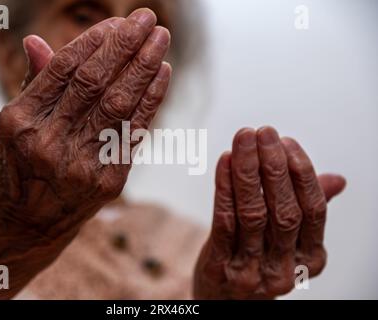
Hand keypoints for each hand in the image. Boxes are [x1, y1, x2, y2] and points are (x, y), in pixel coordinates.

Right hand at [0, 9, 170, 239]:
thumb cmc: (20, 167)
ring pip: (119, 104)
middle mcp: (48, 143)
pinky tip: (162, 75)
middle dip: (125, 46)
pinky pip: (135, 132)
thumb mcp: (13, 126)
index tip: (116, 24)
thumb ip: (34, 84)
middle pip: (95, 83)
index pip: (64, 70)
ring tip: (161, 39)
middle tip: (147, 19)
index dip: (94, 43)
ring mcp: (80, 165)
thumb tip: (37, 41)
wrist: (29, 222)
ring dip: (145, 68)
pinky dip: (151, 100)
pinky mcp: (108, 181)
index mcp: (19, 122)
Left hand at [194, 127, 345, 298]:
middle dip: (273, 166)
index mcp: (311, 259)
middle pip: (284, 210)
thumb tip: (338, 180)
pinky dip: (224, 188)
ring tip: (243, 139)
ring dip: (247, 170)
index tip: (288, 142)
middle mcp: (285, 268)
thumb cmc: (260, 261)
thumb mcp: (290, 243)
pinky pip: (223, 222)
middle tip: (264, 132)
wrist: (225, 301)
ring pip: (253, 213)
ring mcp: (252, 271)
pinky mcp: (221, 267)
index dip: (301, 172)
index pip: (313, 210)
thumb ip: (308, 211)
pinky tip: (224, 161)